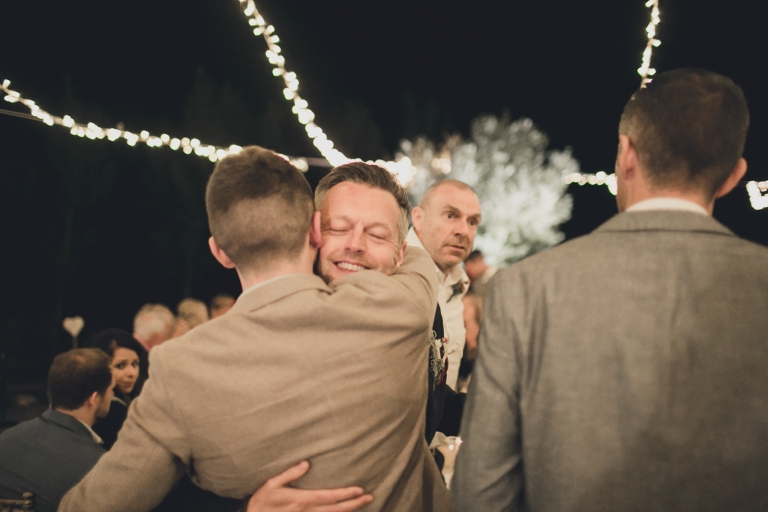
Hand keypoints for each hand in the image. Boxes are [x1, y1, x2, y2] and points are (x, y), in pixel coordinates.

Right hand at [246, 461, 373, 511]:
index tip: (360, 490)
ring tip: (363, 504)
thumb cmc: (262, 502)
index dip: (346, 494)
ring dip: (349, 511)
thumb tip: (307, 463)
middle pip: (336, 509)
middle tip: (370, 497)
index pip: (329, 497)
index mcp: (302, 500)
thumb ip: (290, 474)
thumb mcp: (271, 484)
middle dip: (354, 504)